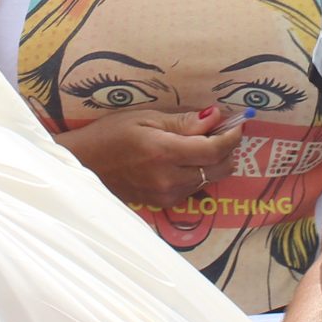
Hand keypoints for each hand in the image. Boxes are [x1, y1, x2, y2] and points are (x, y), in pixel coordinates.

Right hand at [61, 108, 242, 206]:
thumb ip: (183, 122)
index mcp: (164, 153)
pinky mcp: (163, 204)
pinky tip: (185, 160)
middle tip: (221, 131)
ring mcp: (167, 195)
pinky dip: (198, 173)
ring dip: (213, 162)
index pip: (215, 150)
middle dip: (227, 149)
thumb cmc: (110, 134)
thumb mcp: (146, 118)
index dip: (232, 136)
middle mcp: (169, 179)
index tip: (237, 122)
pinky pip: (194, 189)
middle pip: (219, 168)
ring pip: (209, 180)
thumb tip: (216, 117)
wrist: (84, 164)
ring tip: (201, 143)